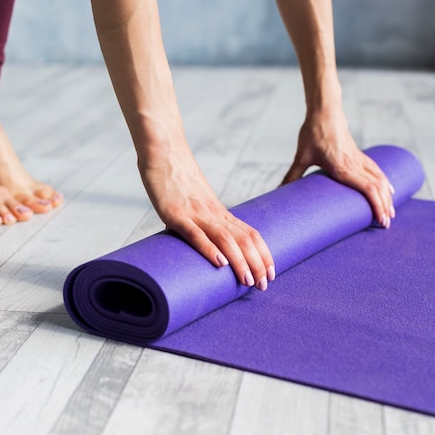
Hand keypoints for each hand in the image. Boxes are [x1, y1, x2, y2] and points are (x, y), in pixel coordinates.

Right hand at [139, 145, 274, 289]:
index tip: (271, 272)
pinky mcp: (176, 214)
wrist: (163, 149)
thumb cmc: (174, 176)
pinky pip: (195, 233)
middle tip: (263, 286)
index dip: (263, 254)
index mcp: (218, 210)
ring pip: (225, 239)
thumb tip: (200, 239)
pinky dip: (209, 249)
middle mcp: (212, 212)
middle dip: (257, 264)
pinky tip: (219, 264)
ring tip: (247, 281)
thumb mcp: (194, 200)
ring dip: (240, 262)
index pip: (250, 233)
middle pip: (244, 239)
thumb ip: (199, 218)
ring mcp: (195, 213)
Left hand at [281, 107, 394, 227]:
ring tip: (391, 212)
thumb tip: (279, 191)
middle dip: (384, 206)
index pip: (368, 189)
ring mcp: (359, 158)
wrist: (325, 111)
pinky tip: (389, 189)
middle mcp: (355, 164)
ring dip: (387, 196)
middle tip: (387, 224)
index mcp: (343, 167)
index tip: (380, 220)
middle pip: (377, 188)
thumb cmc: (313, 133)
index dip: (377, 205)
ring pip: (380, 179)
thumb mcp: (301, 156)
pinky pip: (376, 170)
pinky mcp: (358, 153)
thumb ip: (292, 175)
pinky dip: (385, 181)